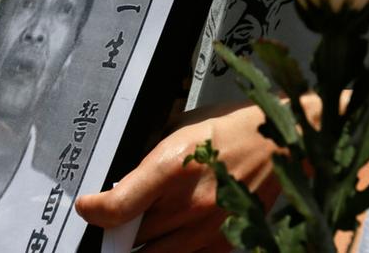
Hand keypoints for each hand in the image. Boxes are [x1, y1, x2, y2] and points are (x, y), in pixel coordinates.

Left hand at [75, 103, 281, 252]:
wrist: (280, 143)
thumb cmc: (229, 128)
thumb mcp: (181, 129)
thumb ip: (152, 161)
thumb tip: (127, 184)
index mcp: (171, 166)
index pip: (119, 208)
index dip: (94, 212)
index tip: (87, 206)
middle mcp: (187, 203)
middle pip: (133, 237)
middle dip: (117, 231)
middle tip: (115, 220)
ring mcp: (208, 228)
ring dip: (142, 246)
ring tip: (141, 231)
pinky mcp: (226, 241)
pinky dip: (172, 251)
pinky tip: (171, 237)